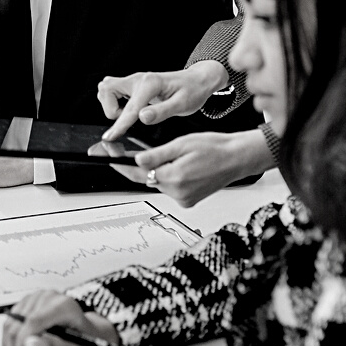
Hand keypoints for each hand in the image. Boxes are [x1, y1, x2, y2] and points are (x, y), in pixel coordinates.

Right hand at [2, 290, 120, 345]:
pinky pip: (9, 330)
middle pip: (19, 328)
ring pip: (10, 330)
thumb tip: (31, 343)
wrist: (87, 333)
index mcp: (62, 305)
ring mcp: (32, 301)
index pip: (34, 322)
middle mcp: (45, 298)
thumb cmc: (87, 340)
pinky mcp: (23, 308)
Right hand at [98, 62, 231, 139]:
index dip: (119, 125)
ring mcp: (134, 80)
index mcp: (151, 84)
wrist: (197, 80)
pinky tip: (130, 109)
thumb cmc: (192, 91)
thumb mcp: (182, 104)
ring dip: (111, 105)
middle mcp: (139, 79)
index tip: (110, 136)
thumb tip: (142, 118)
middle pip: (107, 90)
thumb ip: (161, 112)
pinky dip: (115, 102)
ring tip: (129, 114)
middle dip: (111, 109)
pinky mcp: (133, 84)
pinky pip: (113, 91)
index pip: (130, 108)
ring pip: (107, 89)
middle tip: (128, 119)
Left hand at [110, 129, 272, 207]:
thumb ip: (157, 154)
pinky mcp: (188, 201)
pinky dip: (170, 178)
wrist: (237, 158)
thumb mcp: (182, 144)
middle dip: (141, 166)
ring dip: (159, 171)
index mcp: (175, 178)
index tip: (109, 157)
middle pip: (147, 179)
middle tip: (135, 152)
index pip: (138, 173)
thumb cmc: (215, 148)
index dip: (121, 165)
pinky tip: (181, 167)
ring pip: (159, 183)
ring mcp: (184, 199)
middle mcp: (178, 193)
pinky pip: (171, 188)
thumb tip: (137, 160)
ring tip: (175, 157)